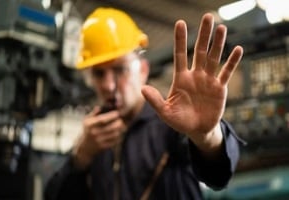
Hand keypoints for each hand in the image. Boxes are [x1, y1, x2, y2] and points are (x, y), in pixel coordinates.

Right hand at [72, 108, 125, 168]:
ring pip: (115, 134)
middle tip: (121, 120)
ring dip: (120, 129)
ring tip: (121, 126)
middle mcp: (94, 133)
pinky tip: (118, 133)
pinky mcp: (104, 146)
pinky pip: (115, 140)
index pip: (103, 119)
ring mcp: (99, 140)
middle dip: (119, 122)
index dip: (111, 116)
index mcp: (90, 125)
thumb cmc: (88, 130)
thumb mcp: (87, 120)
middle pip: (112, 127)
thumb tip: (99, 107)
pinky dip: (119, 136)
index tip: (117, 113)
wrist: (85, 147)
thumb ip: (93, 113)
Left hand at [141, 13, 242, 146]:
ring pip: (214, 58)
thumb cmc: (180, 121)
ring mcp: (208, 80)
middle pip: (199, 51)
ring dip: (218, 44)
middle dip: (203, 35)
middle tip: (207, 17)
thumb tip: (143, 88)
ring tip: (222, 28)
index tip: (180, 23)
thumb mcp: (165, 112)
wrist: (197, 130)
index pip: (180, 55)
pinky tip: (238, 49)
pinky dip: (232, 62)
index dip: (180, 40)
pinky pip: (226, 73)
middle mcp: (195, 75)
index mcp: (181, 78)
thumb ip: (155, 101)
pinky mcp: (219, 88)